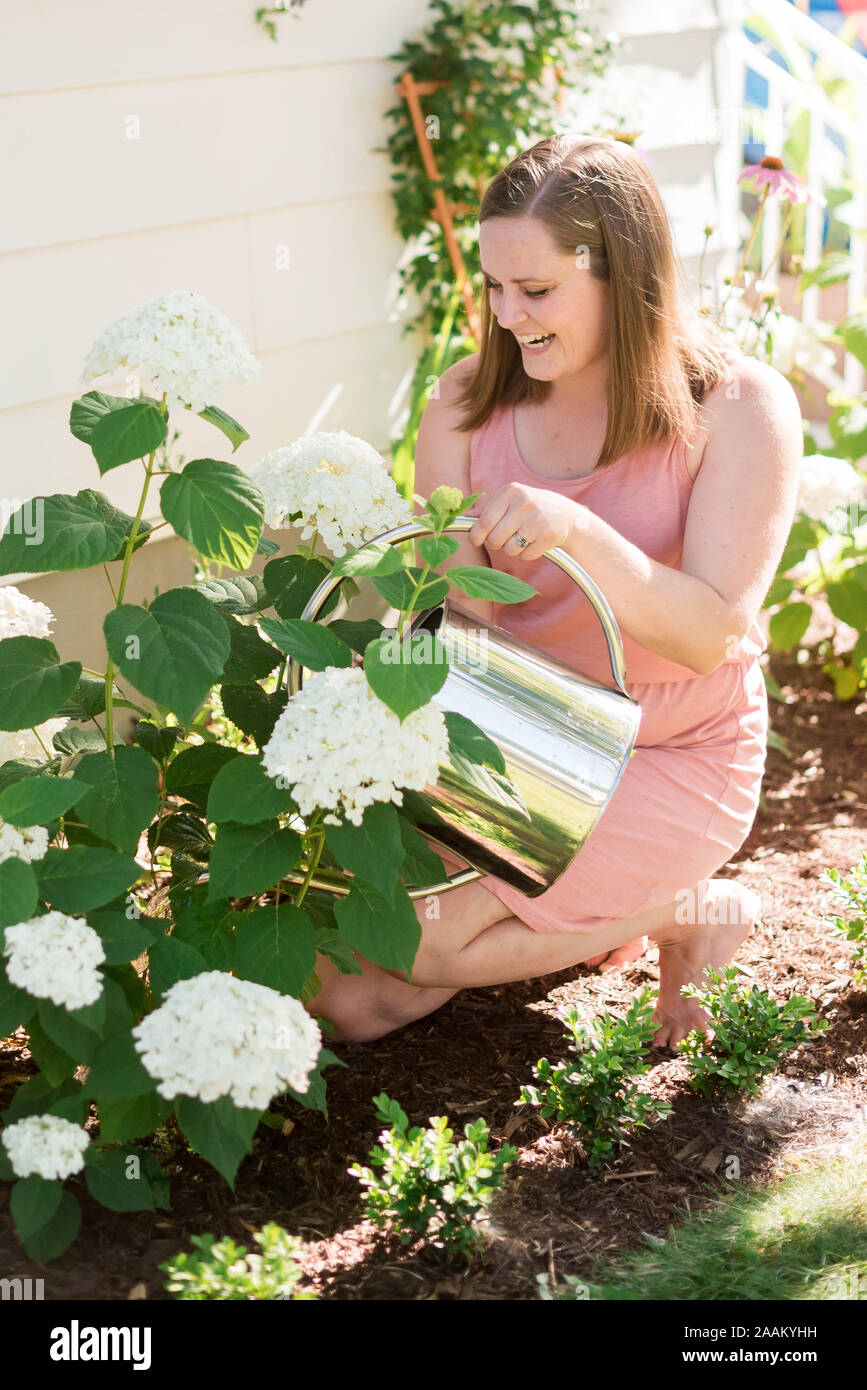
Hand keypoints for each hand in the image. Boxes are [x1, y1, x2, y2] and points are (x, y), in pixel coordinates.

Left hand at [467, 482, 581, 562]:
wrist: (566, 515)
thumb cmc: (529, 509)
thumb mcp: (511, 499)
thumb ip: (487, 509)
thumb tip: (455, 517)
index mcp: (510, 492)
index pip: (484, 522)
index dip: (476, 536)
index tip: (475, 541)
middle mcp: (524, 503)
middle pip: (495, 539)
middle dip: (496, 544)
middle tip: (505, 538)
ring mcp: (538, 519)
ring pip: (510, 550)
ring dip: (513, 549)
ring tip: (522, 537)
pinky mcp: (549, 536)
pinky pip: (526, 556)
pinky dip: (527, 553)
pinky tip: (535, 541)